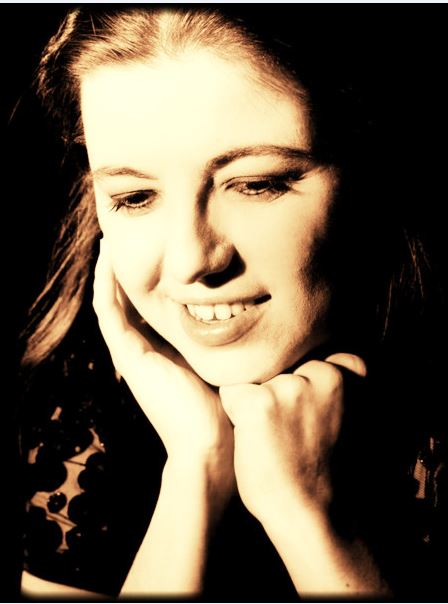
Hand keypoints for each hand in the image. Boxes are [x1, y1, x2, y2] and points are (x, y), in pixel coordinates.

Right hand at [93, 240, 234, 506]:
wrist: (214, 447)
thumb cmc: (230, 409)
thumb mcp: (230, 362)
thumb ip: (235, 340)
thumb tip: (257, 315)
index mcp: (168, 353)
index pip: (154, 309)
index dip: (152, 281)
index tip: (158, 252)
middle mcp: (147, 352)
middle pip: (129, 303)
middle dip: (128, 271)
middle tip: (125, 239)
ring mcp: (134, 355)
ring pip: (113, 304)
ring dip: (110, 272)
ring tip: (109, 240)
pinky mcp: (128, 358)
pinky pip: (109, 313)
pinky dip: (105, 286)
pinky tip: (106, 259)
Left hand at [219, 354, 366, 524]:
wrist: (312, 511)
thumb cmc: (324, 462)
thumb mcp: (344, 409)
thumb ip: (328, 381)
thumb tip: (301, 357)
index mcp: (352, 371)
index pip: (310, 351)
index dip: (301, 380)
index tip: (307, 410)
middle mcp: (323, 372)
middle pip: (280, 363)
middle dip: (277, 387)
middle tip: (289, 428)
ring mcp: (290, 386)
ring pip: (256, 377)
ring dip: (257, 400)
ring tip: (273, 435)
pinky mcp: (259, 403)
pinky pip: (231, 392)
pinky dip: (235, 413)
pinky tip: (254, 436)